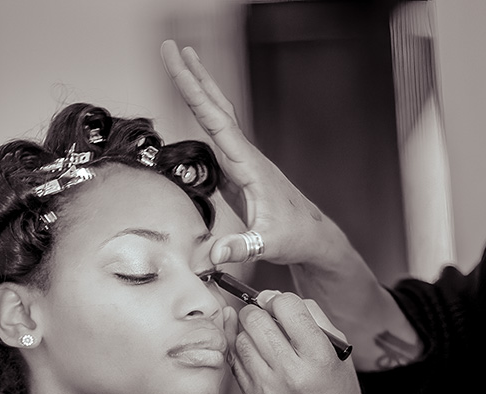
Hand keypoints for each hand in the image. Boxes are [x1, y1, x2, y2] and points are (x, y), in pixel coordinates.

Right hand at [160, 41, 344, 267]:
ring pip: (217, 119)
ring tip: (182, 64)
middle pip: (216, 107)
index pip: (216, 120)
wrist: (314, 239)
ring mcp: (243, 163)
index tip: (177, 62)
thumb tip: (213, 254)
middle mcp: (246, 156)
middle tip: (171, 46)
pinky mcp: (239, 174)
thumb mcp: (267, 244)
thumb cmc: (296, 238)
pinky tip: (194, 109)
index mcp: (249, 165)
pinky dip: (202, 119)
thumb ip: (240, 246)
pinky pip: (216, 139)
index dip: (194, 91)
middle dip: (193, 77)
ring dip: (199, 91)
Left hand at [229, 292, 387, 393]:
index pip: (286, 304)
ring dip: (249, 332)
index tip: (284, 308)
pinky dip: (243, 352)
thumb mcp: (340, 353)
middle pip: (255, 318)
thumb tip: (275, 298)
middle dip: (259, 312)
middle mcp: (291, 372)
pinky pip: (235, 362)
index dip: (281, 300)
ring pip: (240, 339)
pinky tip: (256, 354)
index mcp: (319, 356)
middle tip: (268, 319)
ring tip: (265, 341)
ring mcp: (268, 388)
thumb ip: (313, 318)